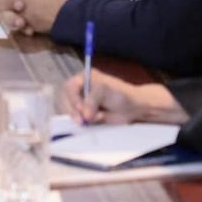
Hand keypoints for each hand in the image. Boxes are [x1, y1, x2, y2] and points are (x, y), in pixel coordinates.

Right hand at [61, 71, 184, 125]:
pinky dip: (86, 123)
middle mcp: (81, 89)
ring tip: (98, 117)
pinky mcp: (86, 114)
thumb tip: (84, 114)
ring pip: (72, 111)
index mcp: (84, 78)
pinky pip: (79, 119)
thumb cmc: (121, 94)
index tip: (81, 108)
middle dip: (74, 111)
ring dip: (82, 117)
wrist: (134, 108)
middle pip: (67, 100)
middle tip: (82, 120)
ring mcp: (83, 103)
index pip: (69, 87)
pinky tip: (98, 119)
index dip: (72, 98)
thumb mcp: (105, 90)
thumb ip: (92, 100)